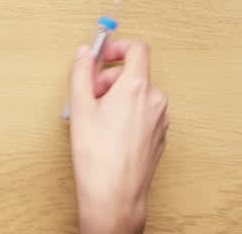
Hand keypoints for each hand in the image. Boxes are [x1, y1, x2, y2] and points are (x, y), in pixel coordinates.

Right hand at [67, 39, 167, 233]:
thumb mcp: (80, 106)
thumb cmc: (98, 156)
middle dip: (110, 77)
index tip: (103, 55)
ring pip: (140, 94)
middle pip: (135, 72)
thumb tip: (85, 53)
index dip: (118, 46)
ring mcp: (160, 120)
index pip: (137, 49)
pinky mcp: (160, 137)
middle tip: (90, 93)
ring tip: (97, 116)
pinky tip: (110, 131)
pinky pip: (144, 112)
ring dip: (119, 96)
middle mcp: (155, 100)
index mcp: (137, 87)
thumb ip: (82, 72)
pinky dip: (128, 112)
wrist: (115, 195)